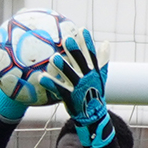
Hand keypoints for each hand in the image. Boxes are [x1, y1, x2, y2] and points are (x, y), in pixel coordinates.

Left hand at [38, 24, 114, 147]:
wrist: (94, 117)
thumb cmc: (95, 93)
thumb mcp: (101, 76)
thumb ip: (102, 59)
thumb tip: (106, 42)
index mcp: (94, 73)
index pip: (92, 55)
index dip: (87, 43)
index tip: (81, 30)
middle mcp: (87, 79)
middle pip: (81, 63)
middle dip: (75, 52)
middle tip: (67, 39)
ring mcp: (79, 89)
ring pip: (70, 76)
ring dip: (62, 67)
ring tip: (53, 58)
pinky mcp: (70, 98)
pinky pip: (59, 90)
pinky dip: (50, 83)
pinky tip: (40, 77)